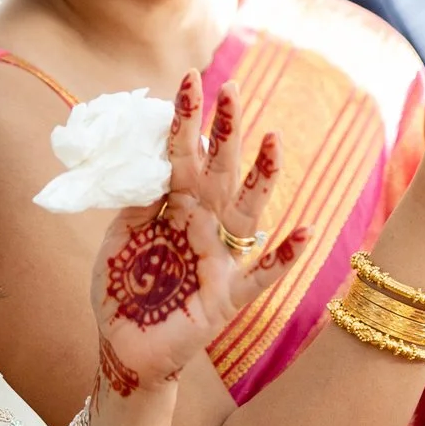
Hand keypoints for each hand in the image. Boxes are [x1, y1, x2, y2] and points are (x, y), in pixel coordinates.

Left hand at [91, 73, 306, 405]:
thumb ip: (136, 200)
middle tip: (232, 89)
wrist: (124, 348)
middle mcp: (204, 224)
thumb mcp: (120, 236)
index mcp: (174, 206)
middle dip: (225, 131)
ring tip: (272, 141)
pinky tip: (304, 231)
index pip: (182, 154)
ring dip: (262, 176)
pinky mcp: (228, 295)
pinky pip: (262, 274)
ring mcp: (220, 258)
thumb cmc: (123, 289)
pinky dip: (283, 255)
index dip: (186, 119)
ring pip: (248, 211)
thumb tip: (144, 156)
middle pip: (219, 170)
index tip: (189, 77)